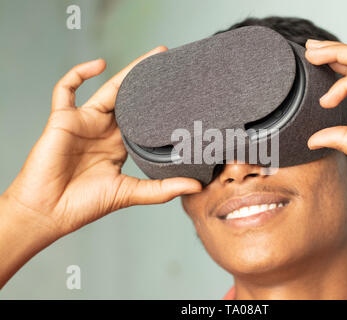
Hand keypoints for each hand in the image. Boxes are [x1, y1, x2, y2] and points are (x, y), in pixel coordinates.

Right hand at [1, 46, 201, 238]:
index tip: (181, 95)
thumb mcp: (130, 193)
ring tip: (153, 56)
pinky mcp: (63, 119)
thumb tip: (196, 186)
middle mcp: (104, 130)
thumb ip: (163, 188)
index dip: (159, 105)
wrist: (48, 212)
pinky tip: (99, 64)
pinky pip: (66, 88)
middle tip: (171, 63)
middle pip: (130, 98)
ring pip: (108, 88)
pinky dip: (79, 73)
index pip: (144, 117)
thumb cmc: (84, 205)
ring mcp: (84, 122)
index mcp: (119, 145)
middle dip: (148, 80)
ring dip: (128, 71)